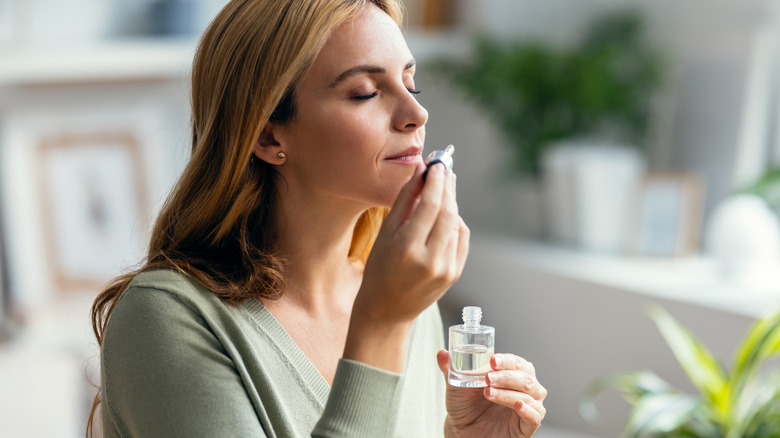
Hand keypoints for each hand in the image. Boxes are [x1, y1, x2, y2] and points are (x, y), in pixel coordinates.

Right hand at [344, 163, 469, 371]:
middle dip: (447, 187)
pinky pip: (461, 238)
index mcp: (406, 249)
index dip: (436, 181)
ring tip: (444, 186)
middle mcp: (430, 260)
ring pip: (456, 224)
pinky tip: (447, 211)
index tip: (437, 164)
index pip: (429, 206)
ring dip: (452, 202)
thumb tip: (420, 172)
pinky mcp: (455, 273)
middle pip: (447, 213)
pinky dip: (456, 221)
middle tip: (445, 168)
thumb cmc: (379, 269)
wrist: (387, 310)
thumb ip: (404, 202)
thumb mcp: (385, 234)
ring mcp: (446, 269)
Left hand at [437, 351, 546, 437]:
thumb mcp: (457, 385)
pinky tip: (517, 404)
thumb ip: (450, 368)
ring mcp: (529, 406)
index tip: (492, 360)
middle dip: (506, 376)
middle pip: (525, 376)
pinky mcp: (527, 425)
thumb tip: (442, 353)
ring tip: (488, 392)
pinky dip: (527, 409)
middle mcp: (526, 388)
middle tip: (487, 378)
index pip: (516, 362)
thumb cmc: (466, 405)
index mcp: (513, 373)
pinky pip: (534, 416)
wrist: (463, 431)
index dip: (506, 360)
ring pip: (529, 394)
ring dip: (508, 392)